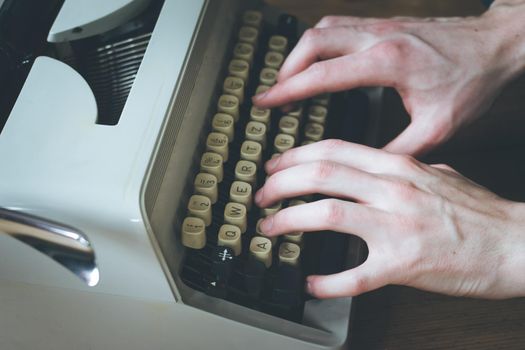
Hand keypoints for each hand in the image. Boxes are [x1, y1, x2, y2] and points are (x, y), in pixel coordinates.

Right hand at [253, 3, 524, 154]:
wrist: (497, 46)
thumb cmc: (472, 81)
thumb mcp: (438, 127)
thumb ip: (398, 152)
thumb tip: (368, 170)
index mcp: (387, 62)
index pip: (322, 73)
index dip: (288, 89)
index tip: (266, 101)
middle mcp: (378, 37)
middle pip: (313, 41)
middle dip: (286, 68)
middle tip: (273, 93)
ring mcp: (380, 26)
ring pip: (323, 28)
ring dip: (301, 53)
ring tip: (290, 78)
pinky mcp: (385, 23)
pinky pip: (339, 25)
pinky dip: (320, 42)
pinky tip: (320, 59)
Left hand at [254, 140, 524, 298]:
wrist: (516, 243)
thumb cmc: (479, 212)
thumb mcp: (438, 174)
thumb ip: (403, 169)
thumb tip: (378, 168)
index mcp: (398, 167)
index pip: (332, 150)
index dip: (293, 157)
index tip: (273, 167)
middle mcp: (393, 189)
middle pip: (319, 174)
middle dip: (279, 184)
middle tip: (262, 197)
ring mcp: (397, 225)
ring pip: (326, 214)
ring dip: (289, 221)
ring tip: (271, 229)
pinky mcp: (405, 264)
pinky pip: (354, 275)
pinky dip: (327, 281)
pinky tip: (312, 283)